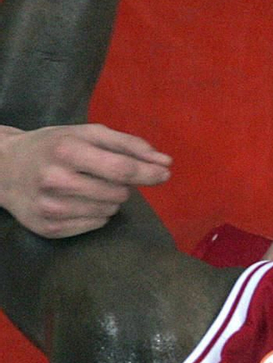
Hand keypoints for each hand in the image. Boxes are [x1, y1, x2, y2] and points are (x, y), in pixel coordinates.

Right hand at [0, 124, 170, 237]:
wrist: (3, 168)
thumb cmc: (52, 147)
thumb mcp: (85, 134)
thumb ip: (128, 144)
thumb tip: (165, 161)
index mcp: (66, 150)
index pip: (121, 169)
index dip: (148, 173)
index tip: (165, 172)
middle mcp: (56, 180)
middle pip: (119, 193)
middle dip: (120, 184)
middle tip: (99, 174)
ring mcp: (50, 207)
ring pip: (110, 210)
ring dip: (108, 199)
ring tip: (84, 186)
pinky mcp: (49, 228)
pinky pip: (96, 225)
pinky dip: (95, 213)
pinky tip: (75, 201)